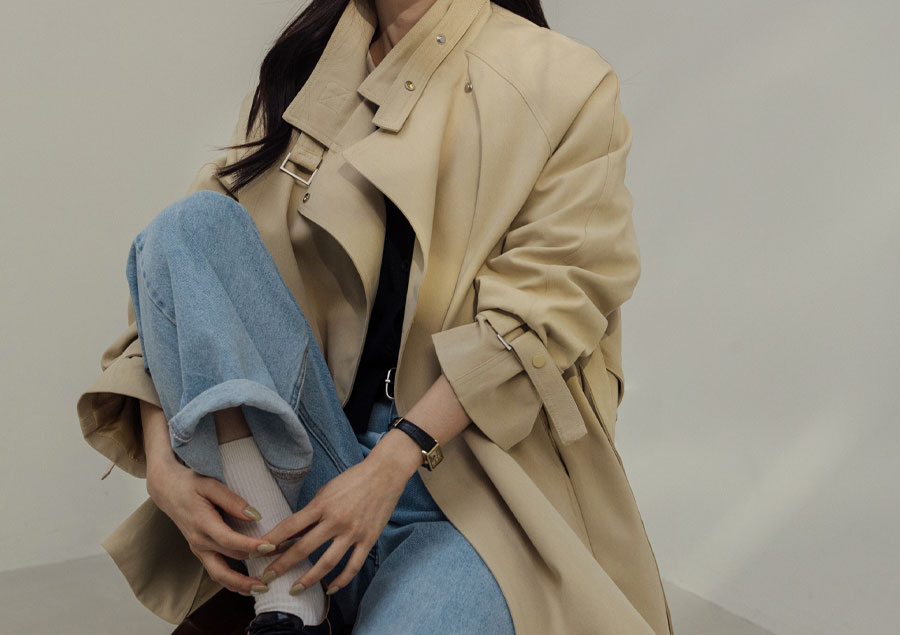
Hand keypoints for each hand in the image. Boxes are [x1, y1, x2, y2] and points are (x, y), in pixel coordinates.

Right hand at [146, 457, 277, 595]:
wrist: (167, 490)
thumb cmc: (190, 484)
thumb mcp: (210, 484)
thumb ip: (232, 500)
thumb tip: (255, 516)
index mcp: (202, 523)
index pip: (229, 541)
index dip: (251, 546)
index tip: (271, 546)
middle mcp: (199, 541)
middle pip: (228, 562)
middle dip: (252, 568)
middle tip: (276, 570)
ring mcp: (198, 549)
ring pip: (219, 575)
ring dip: (240, 585)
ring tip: (263, 588)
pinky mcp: (200, 552)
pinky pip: (215, 572)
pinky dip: (231, 582)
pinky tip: (247, 586)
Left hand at [259, 429, 421, 593]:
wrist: (385, 473)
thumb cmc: (353, 479)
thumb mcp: (327, 490)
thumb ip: (312, 511)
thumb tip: (294, 533)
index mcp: (322, 505)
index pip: (290, 526)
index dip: (272, 540)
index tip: (257, 552)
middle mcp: (336, 520)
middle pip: (303, 548)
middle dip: (282, 565)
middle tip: (266, 578)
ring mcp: (353, 532)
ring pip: (327, 563)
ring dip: (309, 579)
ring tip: (295, 589)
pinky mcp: (368, 539)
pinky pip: (353, 565)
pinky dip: (341, 580)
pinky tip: (330, 588)